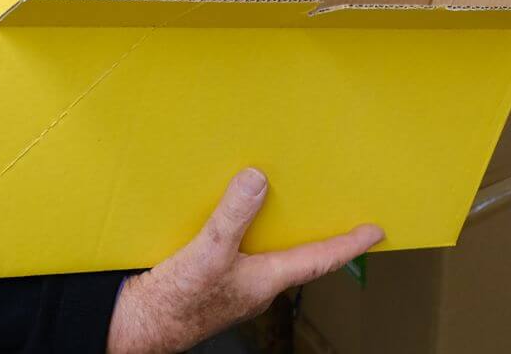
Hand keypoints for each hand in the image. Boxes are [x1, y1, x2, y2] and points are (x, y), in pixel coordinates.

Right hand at [105, 169, 382, 353]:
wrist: (134, 329)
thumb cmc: (175, 307)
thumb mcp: (208, 256)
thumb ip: (233, 217)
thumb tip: (258, 180)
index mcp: (265, 281)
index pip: (318, 261)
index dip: (349, 244)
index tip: (376, 232)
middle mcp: (253, 282)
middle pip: (294, 254)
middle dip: (314, 231)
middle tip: (334, 206)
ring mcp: (229, 280)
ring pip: (262, 249)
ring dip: (271, 224)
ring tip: (280, 195)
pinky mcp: (204, 273)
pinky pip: (231, 245)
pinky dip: (236, 224)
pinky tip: (222, 206)